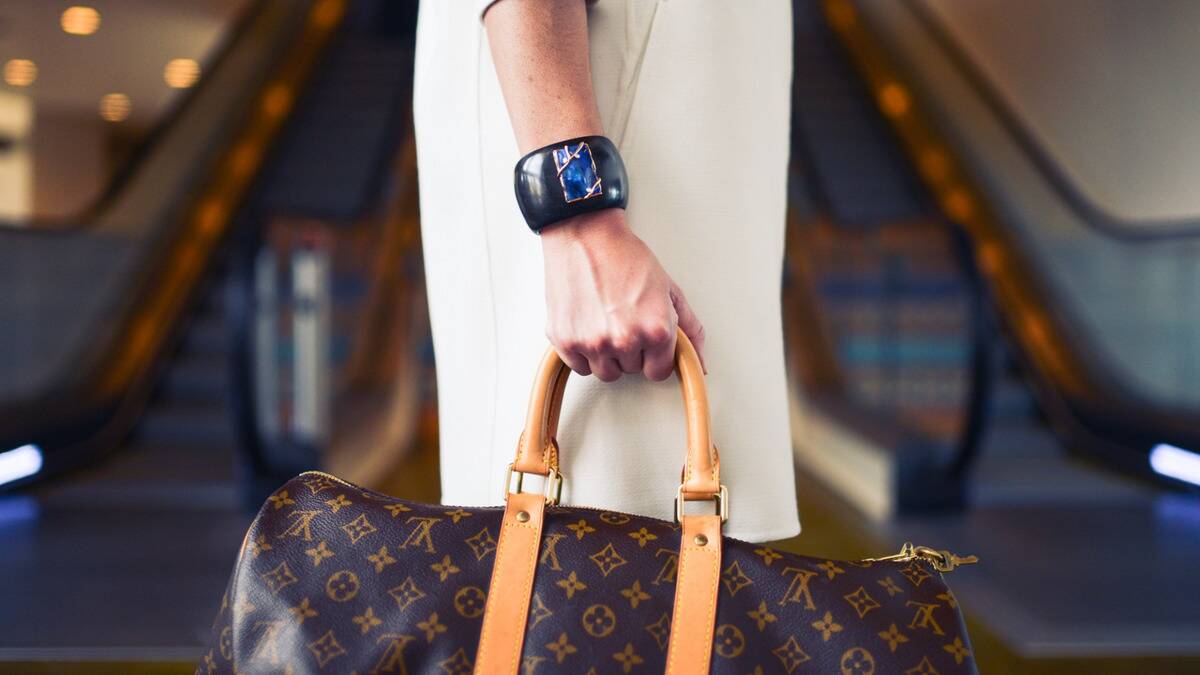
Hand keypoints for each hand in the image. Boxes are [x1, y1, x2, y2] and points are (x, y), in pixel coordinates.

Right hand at [541, 208, 706, 381]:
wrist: (585, 235)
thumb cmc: (625, 256)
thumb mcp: (668, 289)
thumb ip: (689, 329)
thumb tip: (700, 363)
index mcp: (656, 329)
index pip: (659, 371)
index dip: (655, 355)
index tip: (648, 341)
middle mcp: (625, 340)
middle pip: (632, 370)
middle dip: (632, 350)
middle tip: (625, 319)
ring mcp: (593, 343)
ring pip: (606, 372)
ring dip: (608, 355)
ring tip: (606, 322)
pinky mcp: (565, 340)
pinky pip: (580, 366)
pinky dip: (583, 352)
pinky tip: (588, 325)